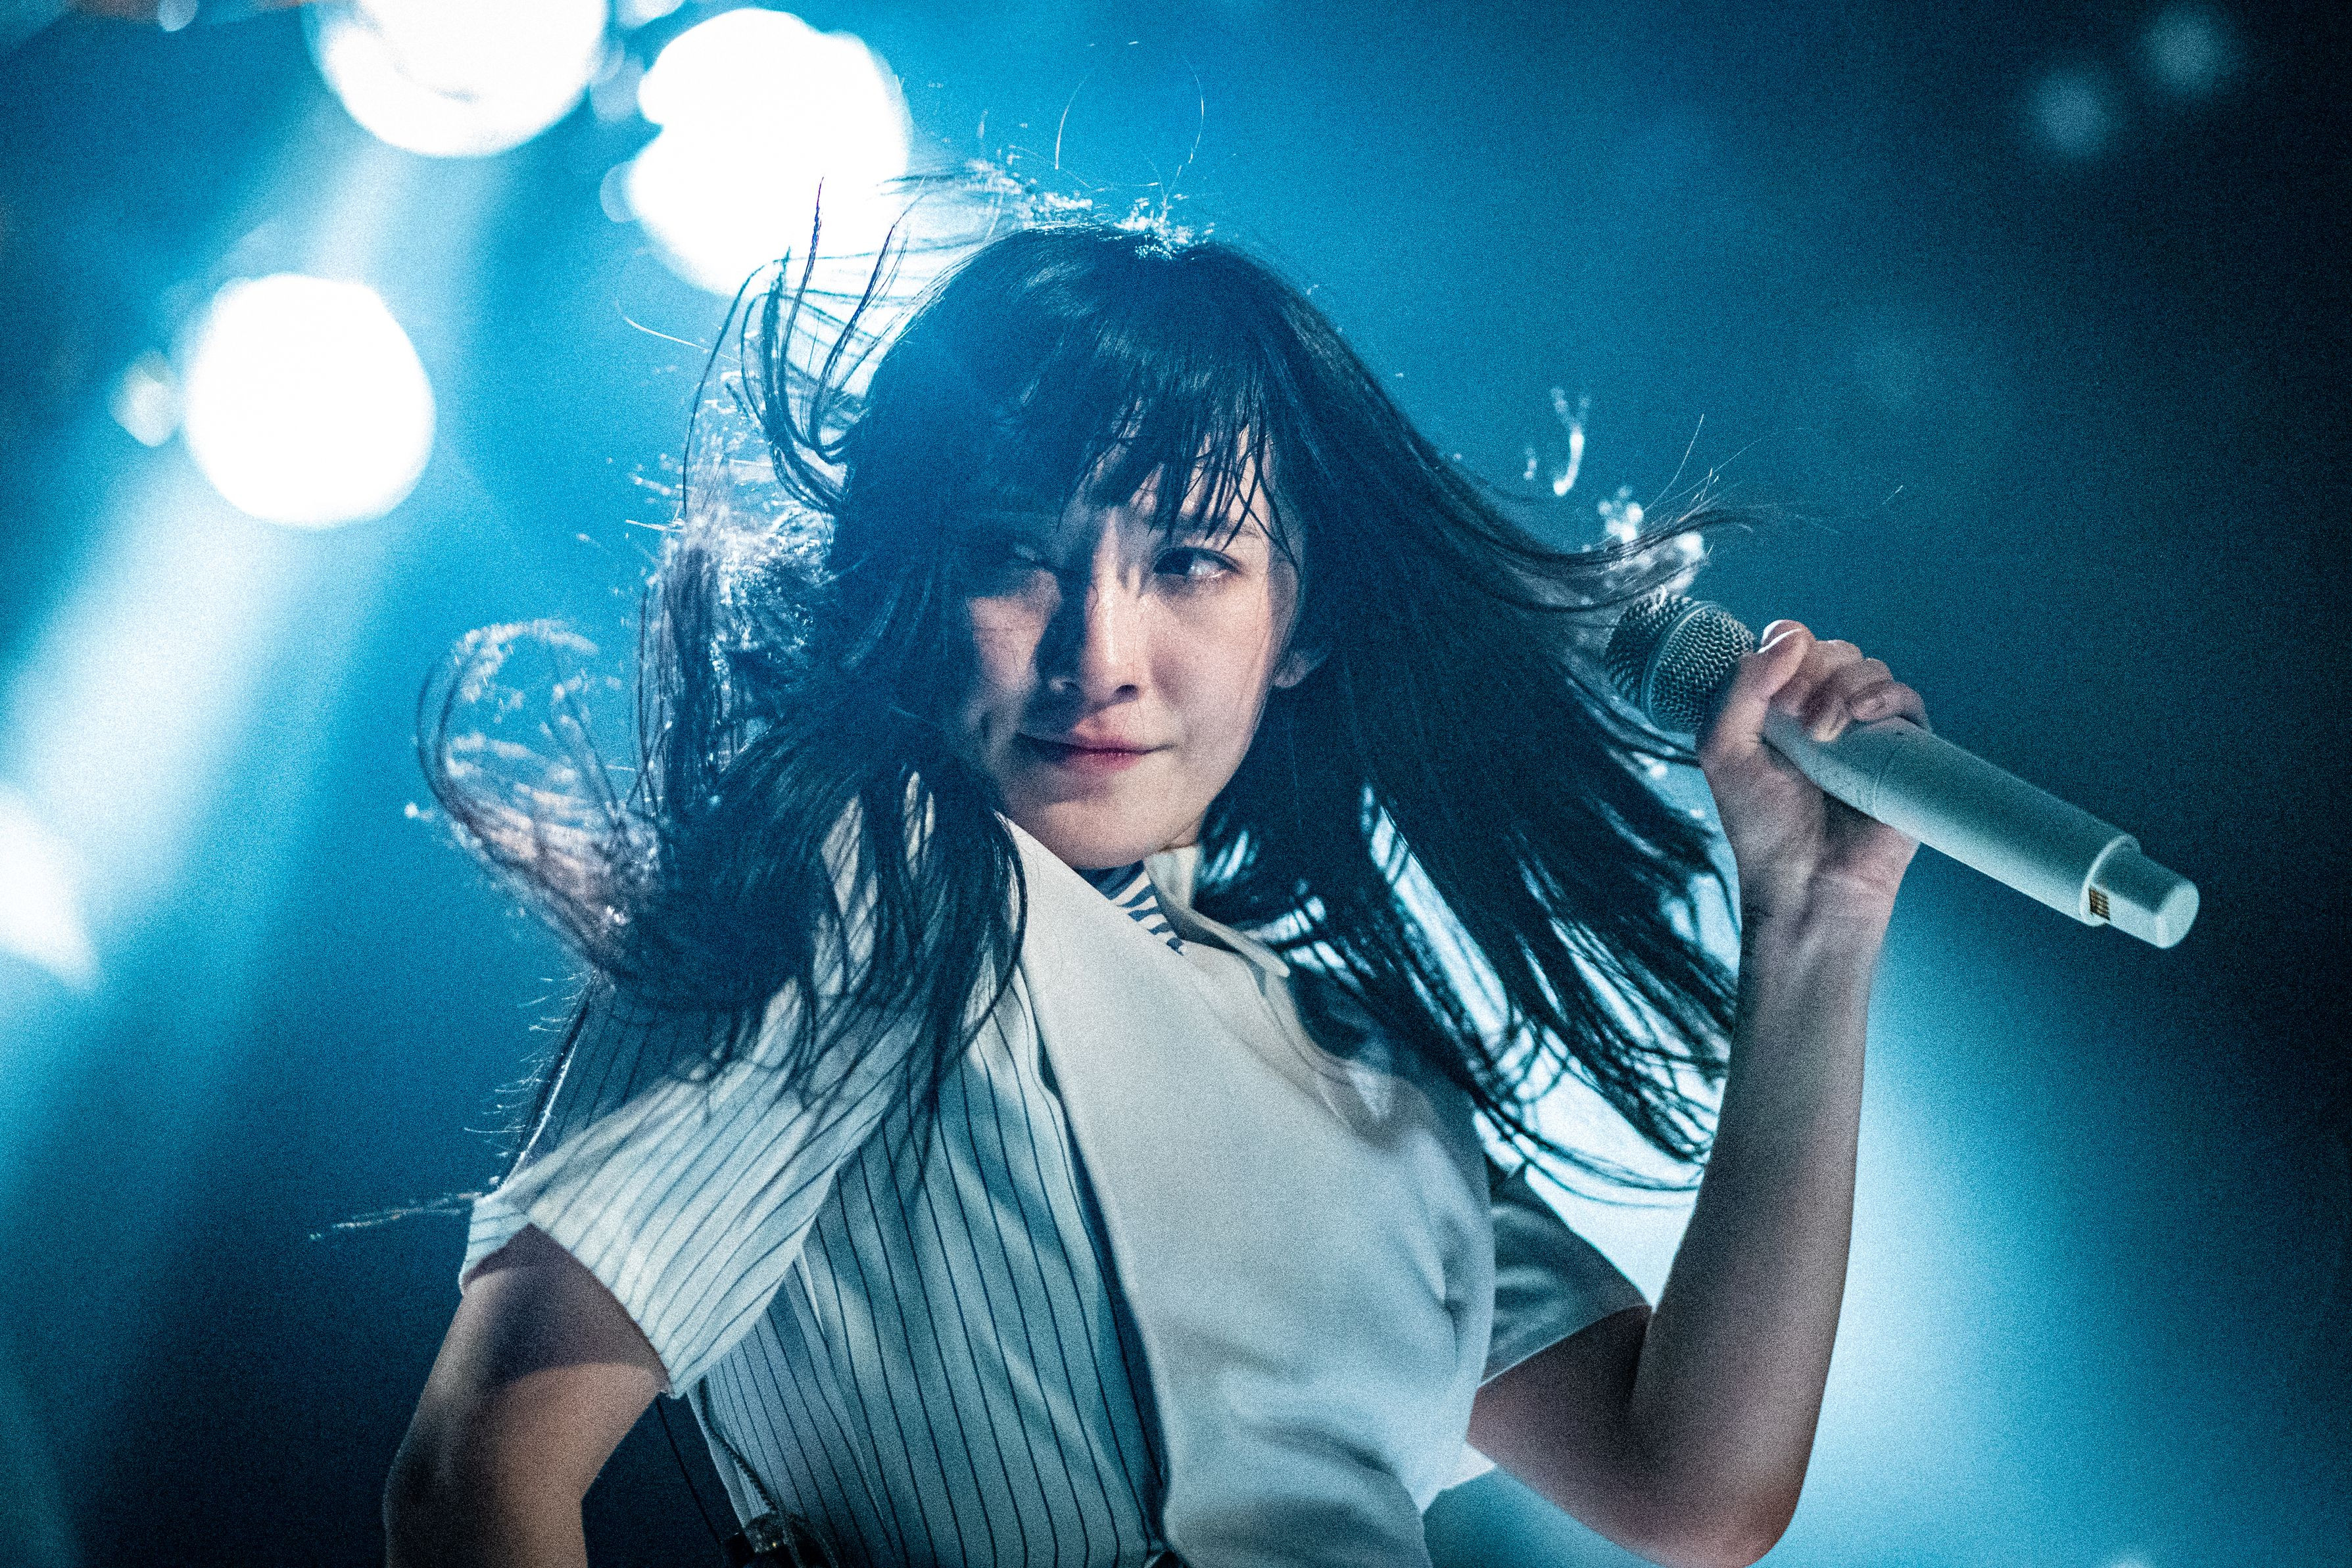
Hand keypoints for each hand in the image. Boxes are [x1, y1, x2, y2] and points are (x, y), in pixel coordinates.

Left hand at [1697, 621, 1927, 933]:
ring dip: (1842, 686)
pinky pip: (1907, 699)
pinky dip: (1887, 694)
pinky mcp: (1904, 750)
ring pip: (1867, 668)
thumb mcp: (1722, 751)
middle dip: (1812, 671)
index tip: (1774, 689)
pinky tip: (1863, 714)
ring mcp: (1864, 729)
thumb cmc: (1762, 827)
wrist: (1807, 883)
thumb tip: (1788, 637)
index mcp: (1777, 708)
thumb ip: (1738, 689)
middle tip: (1796, 718)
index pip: (1788, 645)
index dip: (1784, 649)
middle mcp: (1822, 712)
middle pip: (1830, 650)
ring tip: (1823, 734)